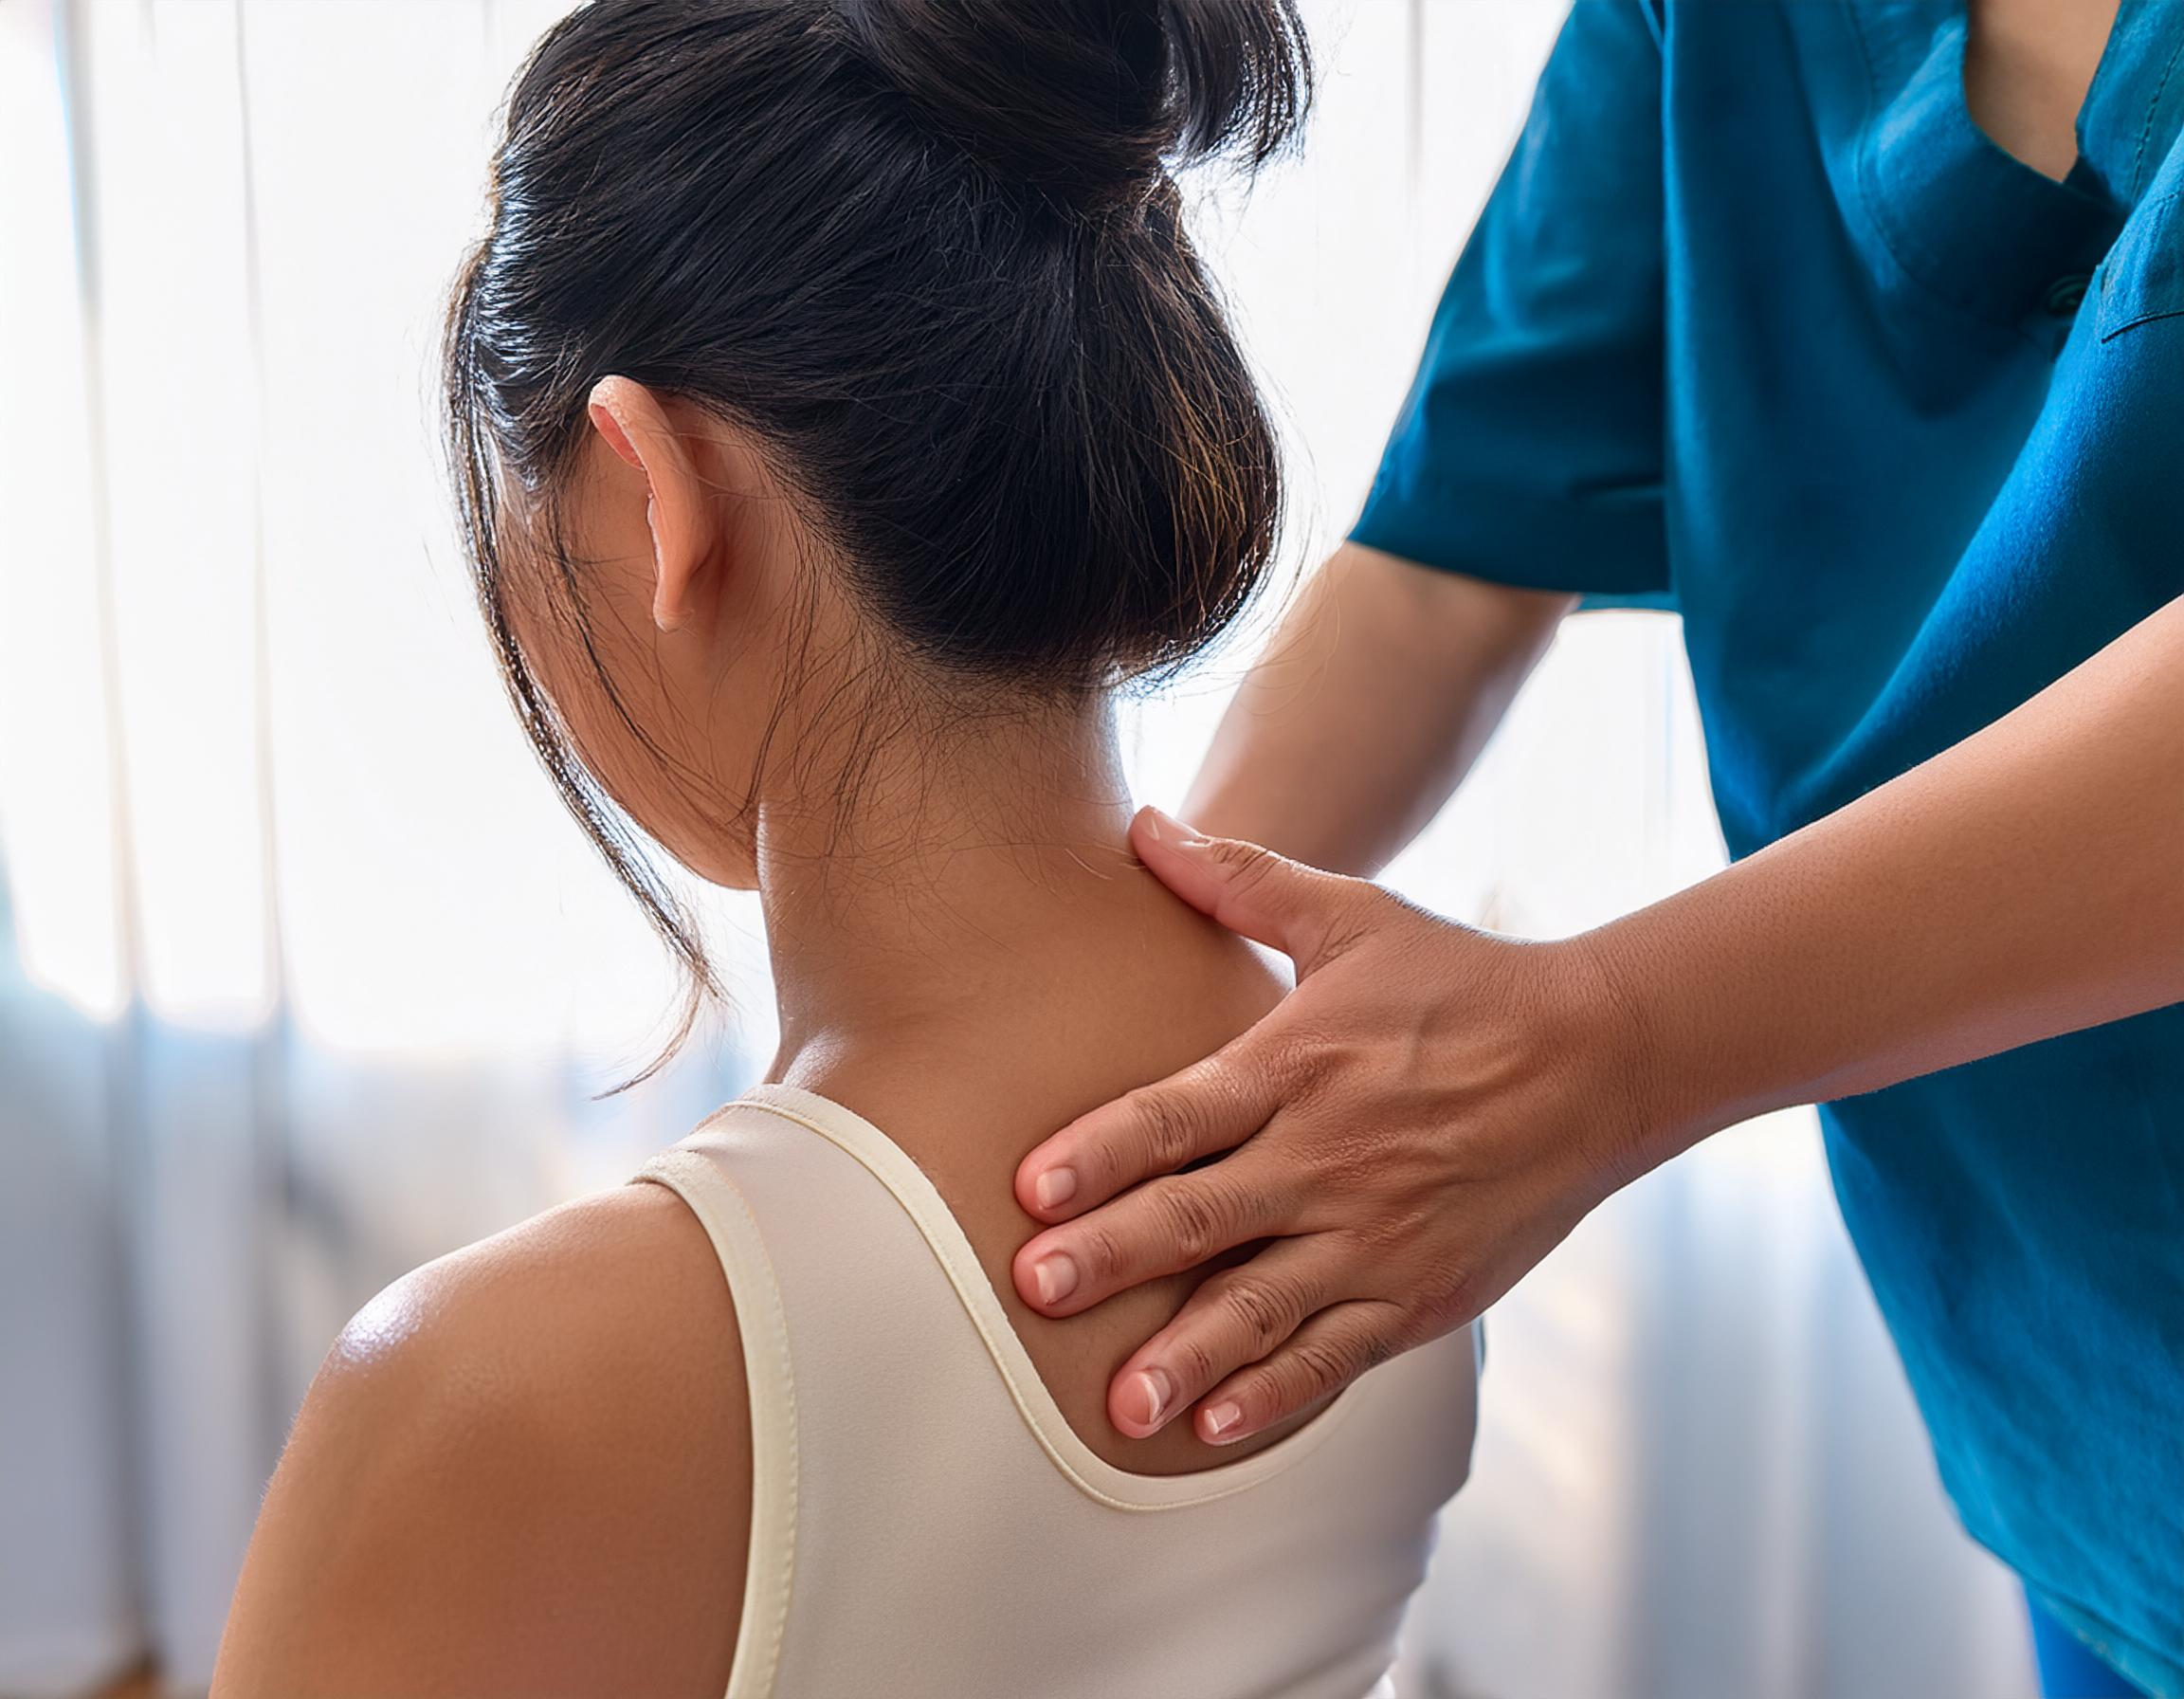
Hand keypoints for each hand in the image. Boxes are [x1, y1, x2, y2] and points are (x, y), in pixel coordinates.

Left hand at [1011, 808, 1662, 1445]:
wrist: (1602, 1057)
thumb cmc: (1463, 983)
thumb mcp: (1353, 916)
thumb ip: (1240, 880)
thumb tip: (1142, 824)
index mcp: (1297, 1067)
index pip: (1179, 1116)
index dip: (1101, 1152)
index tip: (1031, 1188)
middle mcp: (1326, 1158)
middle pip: (1200, 1216)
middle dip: (1112, 1256)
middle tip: (1037, 1289)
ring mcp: (1374, 1235)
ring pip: (1262, 1306)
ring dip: (1187, 1356)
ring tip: (1121, 1402)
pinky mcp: (1417, 1293)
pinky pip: (1334, 1356)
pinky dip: (1276, 1395)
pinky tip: (1216, 1428)